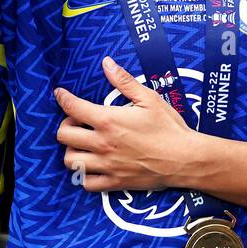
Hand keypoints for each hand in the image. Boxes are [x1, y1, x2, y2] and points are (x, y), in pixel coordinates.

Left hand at [54, 56, 199, 192]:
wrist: (186, 160)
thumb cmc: (169, 128)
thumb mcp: (149, 99)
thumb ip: (124, 81)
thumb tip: (106, 63)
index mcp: (108, 121)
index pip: (72, 107)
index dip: (62, 98)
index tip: (60, 94)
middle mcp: (102, 144)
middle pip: (63, 136)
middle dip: (65, 126)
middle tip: (76, 122)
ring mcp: (107, 166)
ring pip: (70, 161)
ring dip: (71, 151)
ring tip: (82, 145)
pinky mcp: (115, 183)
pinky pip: (86, 184)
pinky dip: (84, 176)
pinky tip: (92, 166)